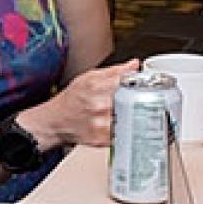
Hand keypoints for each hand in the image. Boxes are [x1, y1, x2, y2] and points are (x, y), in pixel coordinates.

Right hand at [20, 60, 139, 149]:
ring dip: (135, 117)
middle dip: (140, 101)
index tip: (148, 86)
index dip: (143, 83)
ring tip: (130, 114)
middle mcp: (99, 105)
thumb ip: (115, 71)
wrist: (54, 121)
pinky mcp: (101, 139)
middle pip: (135, 102)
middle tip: (141, 101)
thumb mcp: (89, 78)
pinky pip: (123, 134)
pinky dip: (126, 130)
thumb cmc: (71, 100)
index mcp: (98, 86)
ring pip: (132, 119)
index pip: (131, 82)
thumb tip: (134, 65)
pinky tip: (121, 125)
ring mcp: (101, 124)